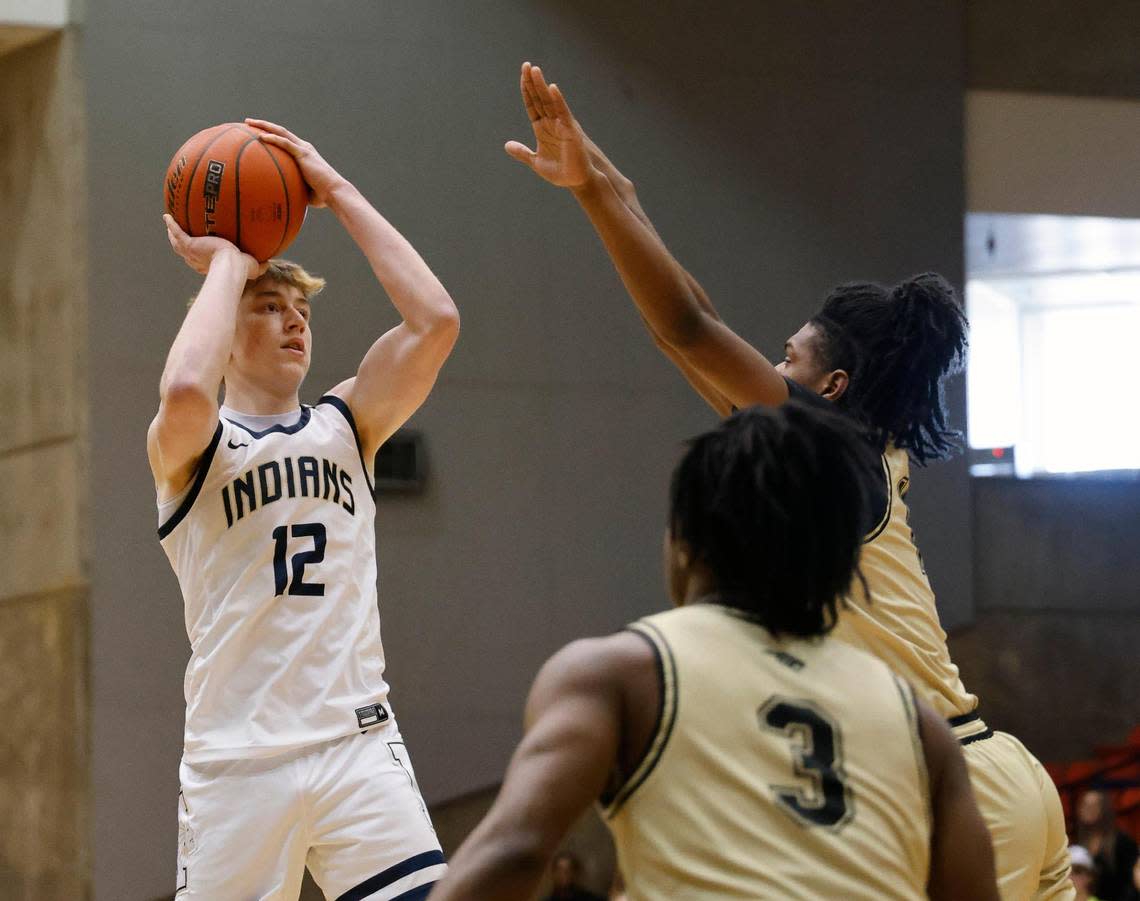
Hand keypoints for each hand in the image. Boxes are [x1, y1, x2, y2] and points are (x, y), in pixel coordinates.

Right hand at [163, 214, 264, 278]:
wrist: (231, 267)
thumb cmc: (242, 270)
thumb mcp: (253, 267)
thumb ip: (260, 265)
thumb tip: (269, 263)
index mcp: (208, 265)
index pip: (200, 259)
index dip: (198, 255)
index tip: (199, 248)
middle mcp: (197, 260)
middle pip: (185, 251)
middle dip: (181, 243)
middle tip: (179, 235)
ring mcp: (191, 252)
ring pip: (176, 241)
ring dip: (172, 233)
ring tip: (169, 223)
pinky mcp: (189, 244)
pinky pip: (176, 231)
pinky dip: (171, 224)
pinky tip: (167, 215)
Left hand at [244, 118, 345, 207]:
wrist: (334, 192)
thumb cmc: (322, 196)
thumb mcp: (304, 190)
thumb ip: (293, 188)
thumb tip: (282, 198)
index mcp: (304, 154)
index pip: (285, 140)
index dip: (272, 135)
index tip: (257, 133)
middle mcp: (304, 147)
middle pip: (280, 131)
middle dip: (263, 125)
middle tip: (248, 122)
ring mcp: (303, 149)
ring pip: (280, 132)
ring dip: (264, 126)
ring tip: (248, 122)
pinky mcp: (303, 154)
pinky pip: (284, 143)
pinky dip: (272, 138)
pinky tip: (261, 137)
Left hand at [505, 62, 592, 187]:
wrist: (576, 181)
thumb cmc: (560, 171)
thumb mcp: (536, 161)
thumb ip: (522, 152)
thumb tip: (507, 145)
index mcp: (541, 128)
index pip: (532, 105)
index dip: (526, 91)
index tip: (522, 76)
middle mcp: (551, 122)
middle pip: (539, 98)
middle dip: (532, 82)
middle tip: (526, 65)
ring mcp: (560, 124)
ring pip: (549, 101)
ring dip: (541, 86)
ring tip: (535, 70)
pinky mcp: (570, 130)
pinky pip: (563, 112)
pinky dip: (557, 100)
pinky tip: (551, 88)